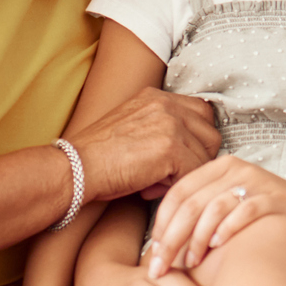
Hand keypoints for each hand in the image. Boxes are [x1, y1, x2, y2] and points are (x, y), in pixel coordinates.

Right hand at [68, 87, 222, 202]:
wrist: (74, 168)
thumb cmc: (97, 158)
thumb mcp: (132, 129)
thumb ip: (161, 131)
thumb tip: (191, 153)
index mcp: (156, 97)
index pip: (200, 114)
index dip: (195, 140)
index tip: (178, 158)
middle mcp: (165, 104)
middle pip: (210, 132)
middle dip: (197, 157)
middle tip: (168, 173)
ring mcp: (170, 124)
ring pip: (206, 156)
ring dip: (186, 173)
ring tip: (156, 182)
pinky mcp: (171, 147)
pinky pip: (195, 172)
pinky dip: (177, 186)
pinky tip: (150, 188)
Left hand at [143, 157, 285, 278]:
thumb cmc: (268, 218)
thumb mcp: (230, 208)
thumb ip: (202, 214)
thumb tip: (163, 242)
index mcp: (219, 168)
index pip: (177, 194)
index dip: (160, 226)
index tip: (152, 255)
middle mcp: (235, 169)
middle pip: (190, 203)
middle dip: (171, 239)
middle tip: (159, 267)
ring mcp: (257, 182)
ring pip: (212, 208)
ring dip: (196, 240)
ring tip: (189, 264)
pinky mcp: (276, 197)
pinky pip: (244, 211)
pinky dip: (227, 229)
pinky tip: (216, 247)